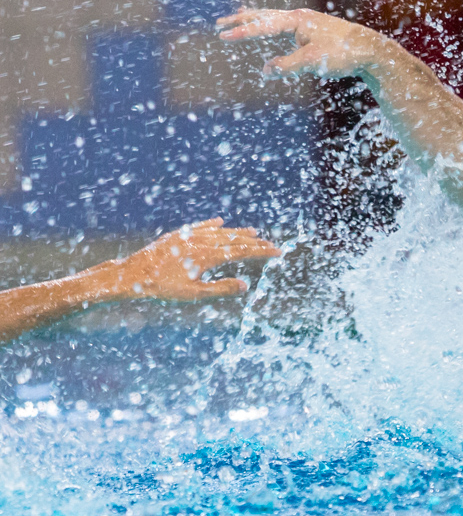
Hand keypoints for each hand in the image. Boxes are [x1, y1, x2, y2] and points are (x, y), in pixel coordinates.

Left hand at [108, 218, 280, 300]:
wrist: (131, 275)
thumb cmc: (161, 288)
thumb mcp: (193, 294)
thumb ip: (221, 289)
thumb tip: (246, 286)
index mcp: (208, 255)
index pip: (242, 251)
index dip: (261, 252)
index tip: (278, 252)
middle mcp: (201, 241)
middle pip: (234, 239)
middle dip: (254, 242)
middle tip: (270, 244)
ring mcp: (188, 236)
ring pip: (218, 231)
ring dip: (237, 232)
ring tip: (252, 232)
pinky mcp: (176, 236)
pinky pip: (199, 227)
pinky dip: (212, 224)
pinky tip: (220, 221)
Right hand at [216, 8, 393, 79]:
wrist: (372, 51)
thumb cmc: (343, 54)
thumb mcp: (312, 62)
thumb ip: (286, 66)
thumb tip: (264, 69)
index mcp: (297, 20)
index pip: (263, 25)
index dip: (242, 32)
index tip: (221, 36)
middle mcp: (300, 18)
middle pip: (265, 16)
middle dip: (242, 21)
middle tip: (219, 24)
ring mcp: (307, 23)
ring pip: (275, 19)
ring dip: (255, 20)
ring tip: (239, 18)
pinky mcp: (313, 31)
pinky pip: (285, 26)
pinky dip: (271, 27)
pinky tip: (271, 31)